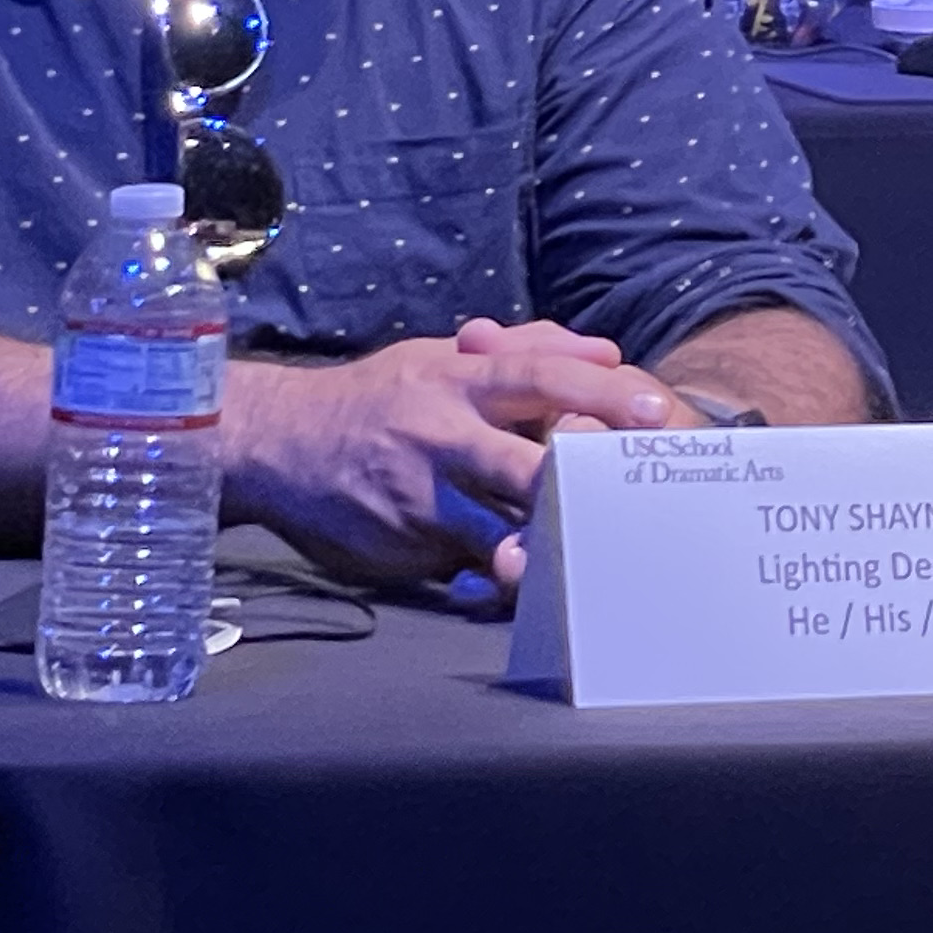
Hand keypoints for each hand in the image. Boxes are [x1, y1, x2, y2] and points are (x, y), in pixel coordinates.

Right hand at [225, 316, 679, 587]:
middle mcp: (439, 440)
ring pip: (501, 531)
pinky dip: (503, 574)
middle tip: (638, 502)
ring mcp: (418, 501)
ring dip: (550, 544)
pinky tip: (541, 583)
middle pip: (526, 468)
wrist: (276, 444)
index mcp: (455, 383)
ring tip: (600, 554)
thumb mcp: (440, 359)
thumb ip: (524, 351)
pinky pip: (466, 568)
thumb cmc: (380, 398)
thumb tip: (607, 350)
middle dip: (582, 488)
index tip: (656, 413)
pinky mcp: (401, 551)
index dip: (602, 394)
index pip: (540, 378)